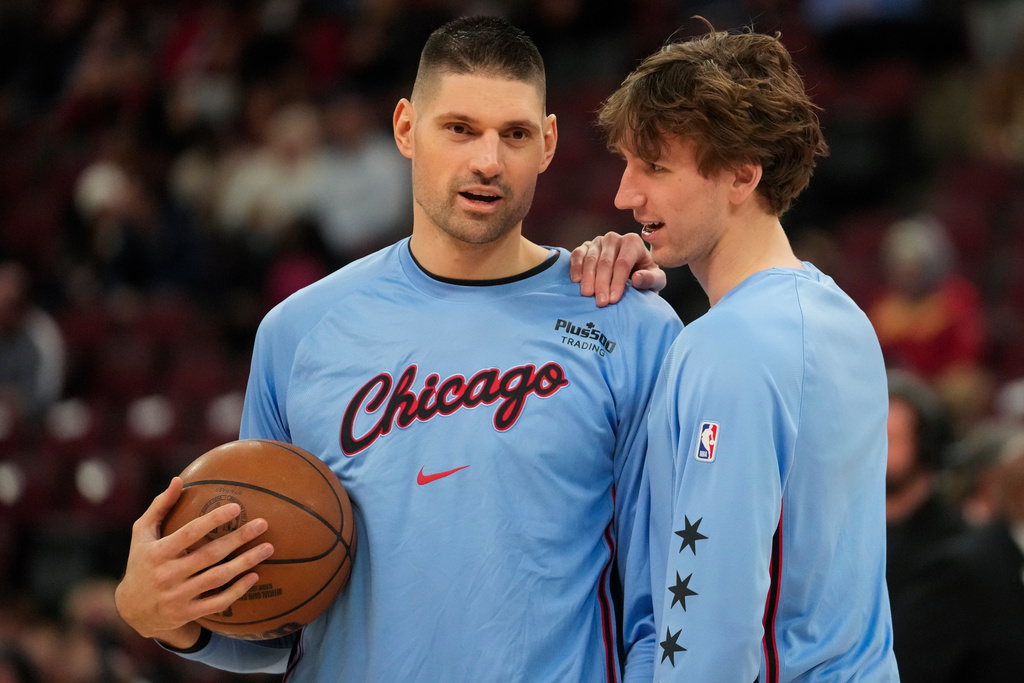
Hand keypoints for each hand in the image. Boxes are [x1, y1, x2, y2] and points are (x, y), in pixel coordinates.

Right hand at [114, 478, 273, 647]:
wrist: (133, 610)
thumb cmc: (143, 562)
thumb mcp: (143, 533)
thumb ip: (160, 506)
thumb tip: (179, 479)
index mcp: (158, 552)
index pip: (189, 533)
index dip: (213, 520)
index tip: (236, 507)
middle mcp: (168, 575)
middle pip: (210, 555)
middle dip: (239, 538)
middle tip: (263, 524)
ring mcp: (178, 596)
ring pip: (218, 578)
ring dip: (245, 563)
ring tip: (268, 548)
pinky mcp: (187, 613)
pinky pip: (217, 602)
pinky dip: (237, 591)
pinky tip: (255, 576)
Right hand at [569, 232, 665, 306]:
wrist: (631, 271)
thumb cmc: (645, 276)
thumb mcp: (656, 280)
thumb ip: (651, 279)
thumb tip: (636, 279)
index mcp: (633, 242)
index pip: (623, 263)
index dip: (618, 282)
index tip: (613, 300)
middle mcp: (614, 238)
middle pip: (606, 262)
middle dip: (602, 283)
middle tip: (600, 302)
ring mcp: (598, 241)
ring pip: (591, 259)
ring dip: (588, 278)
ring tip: (587, 295)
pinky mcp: (585, 247)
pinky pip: (578, 254)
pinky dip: (576, 267)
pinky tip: (576, 281)